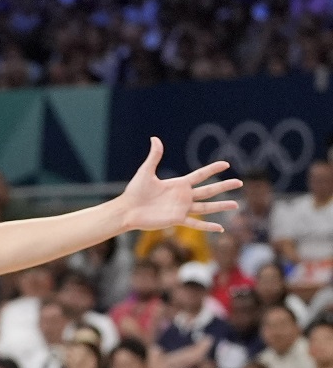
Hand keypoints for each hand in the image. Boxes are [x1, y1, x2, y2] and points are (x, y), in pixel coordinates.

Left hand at [115, 137, 240, 231]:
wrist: (127, 210)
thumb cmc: (134, 191)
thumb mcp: (145, 171)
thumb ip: (154, 156)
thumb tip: (155, 138)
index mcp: (178, 184)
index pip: (200, 175)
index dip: (213, 169)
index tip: (226, 164)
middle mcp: (183, 196)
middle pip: (209, 190)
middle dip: (224, 186)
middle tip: (240, 183)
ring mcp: (181, 209)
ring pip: (206, 207)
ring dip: (221, 206)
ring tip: (236, 204)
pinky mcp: (177, 220)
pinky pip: (196, 224)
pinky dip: (208, 227)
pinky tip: (221, 229)